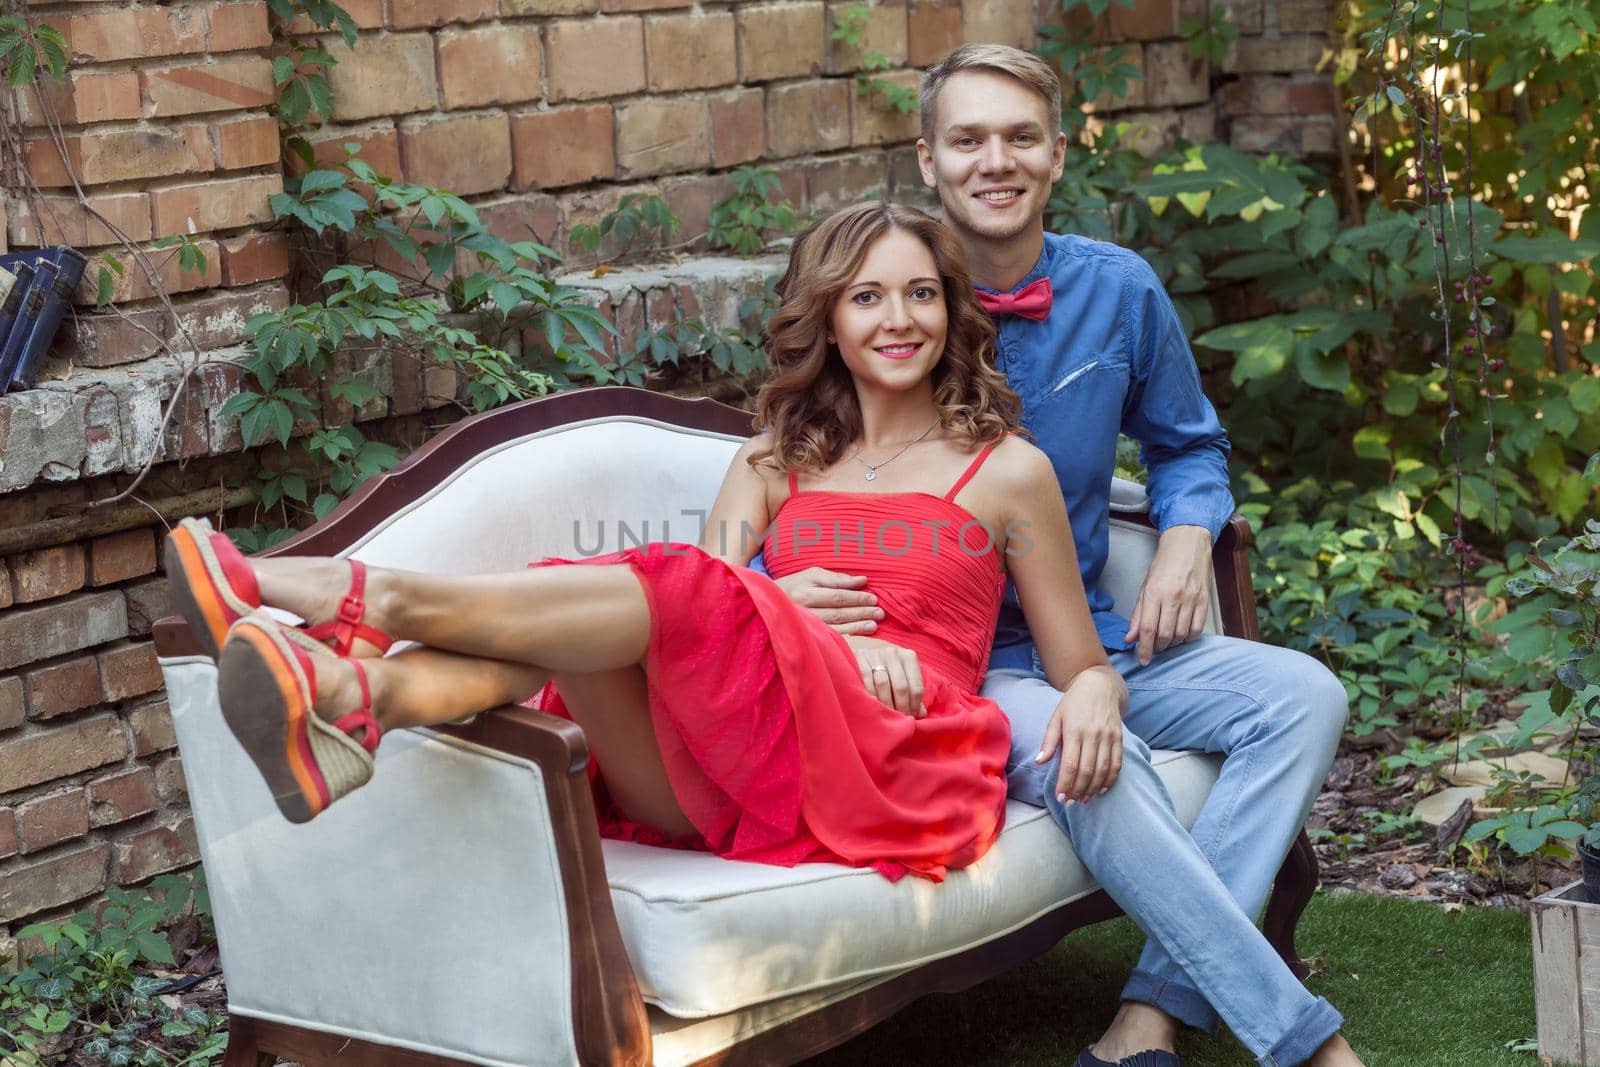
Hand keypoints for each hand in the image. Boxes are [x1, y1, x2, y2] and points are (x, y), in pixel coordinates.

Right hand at [775, 567, 883, 634]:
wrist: (766, 602)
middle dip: (860, 612)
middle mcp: (803, 607)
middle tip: (879, 613)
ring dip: (856, 626)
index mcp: (805, 589)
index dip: (857, 597)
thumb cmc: (794, 585)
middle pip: (837, 611)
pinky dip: (845, 637)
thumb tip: (862, 580)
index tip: (873, 598)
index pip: (837, 594)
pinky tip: (858, 637)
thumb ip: (837, 578)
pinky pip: (827, 637)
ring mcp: (803, 623)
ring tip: (873, 625)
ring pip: (834, 626)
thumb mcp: (812, 574)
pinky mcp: (804, 635)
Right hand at [843, 635, 925, 717]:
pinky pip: (866, 681)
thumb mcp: (902, 674)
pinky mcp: (859, 658)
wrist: (862, 647)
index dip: (914, 705)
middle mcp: (893, 653)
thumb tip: (921, 714)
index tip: (911, 717)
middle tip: (899, 719)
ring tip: (887, 714)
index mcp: (909, 656)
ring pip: (883, 684)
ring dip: (886, 703)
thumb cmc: (887, 666)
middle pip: (901, 686)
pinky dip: (870, 695)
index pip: (916, 686)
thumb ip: (911, 692)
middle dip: (901, 706)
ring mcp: (876, 654)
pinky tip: (873, 704)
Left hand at [1036, 666, 1125, 801]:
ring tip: (1085, 799)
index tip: (1060, 797)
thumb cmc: (1073, 703)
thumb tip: (1039, 761)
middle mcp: (1093, 734)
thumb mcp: (1056, 718)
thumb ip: (1049, 741)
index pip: (1070, 764)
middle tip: (1071, 802)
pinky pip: (1117, 763)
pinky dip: (1110, 779)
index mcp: (1074, 730)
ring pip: (1103, 770)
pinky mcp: (1119, 737)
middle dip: (1078, 790)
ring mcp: (1108, 736)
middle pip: (1087, 771)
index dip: (1065, 783)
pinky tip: (1102, 789)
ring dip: (1094, 788)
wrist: (1099, 685)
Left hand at [1123, 524, 1211, 664]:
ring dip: (1172, 644)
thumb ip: (1138, 614)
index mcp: (1154, 592)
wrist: (1188, 545)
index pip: (1148, 628)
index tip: (1142, 660)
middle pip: (1165, 634)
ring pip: (1181, 634)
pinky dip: (1188, 637)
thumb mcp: (1145, 587)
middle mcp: (1173, 597)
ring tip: (1165, 642)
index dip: (1145, 648)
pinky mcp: (1205, 601)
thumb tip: (1130, 639)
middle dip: (1158, 648)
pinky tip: (1181, 635)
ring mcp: (1191, 599)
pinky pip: (1197, 629)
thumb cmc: (1163, 565)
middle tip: (1153, 649)